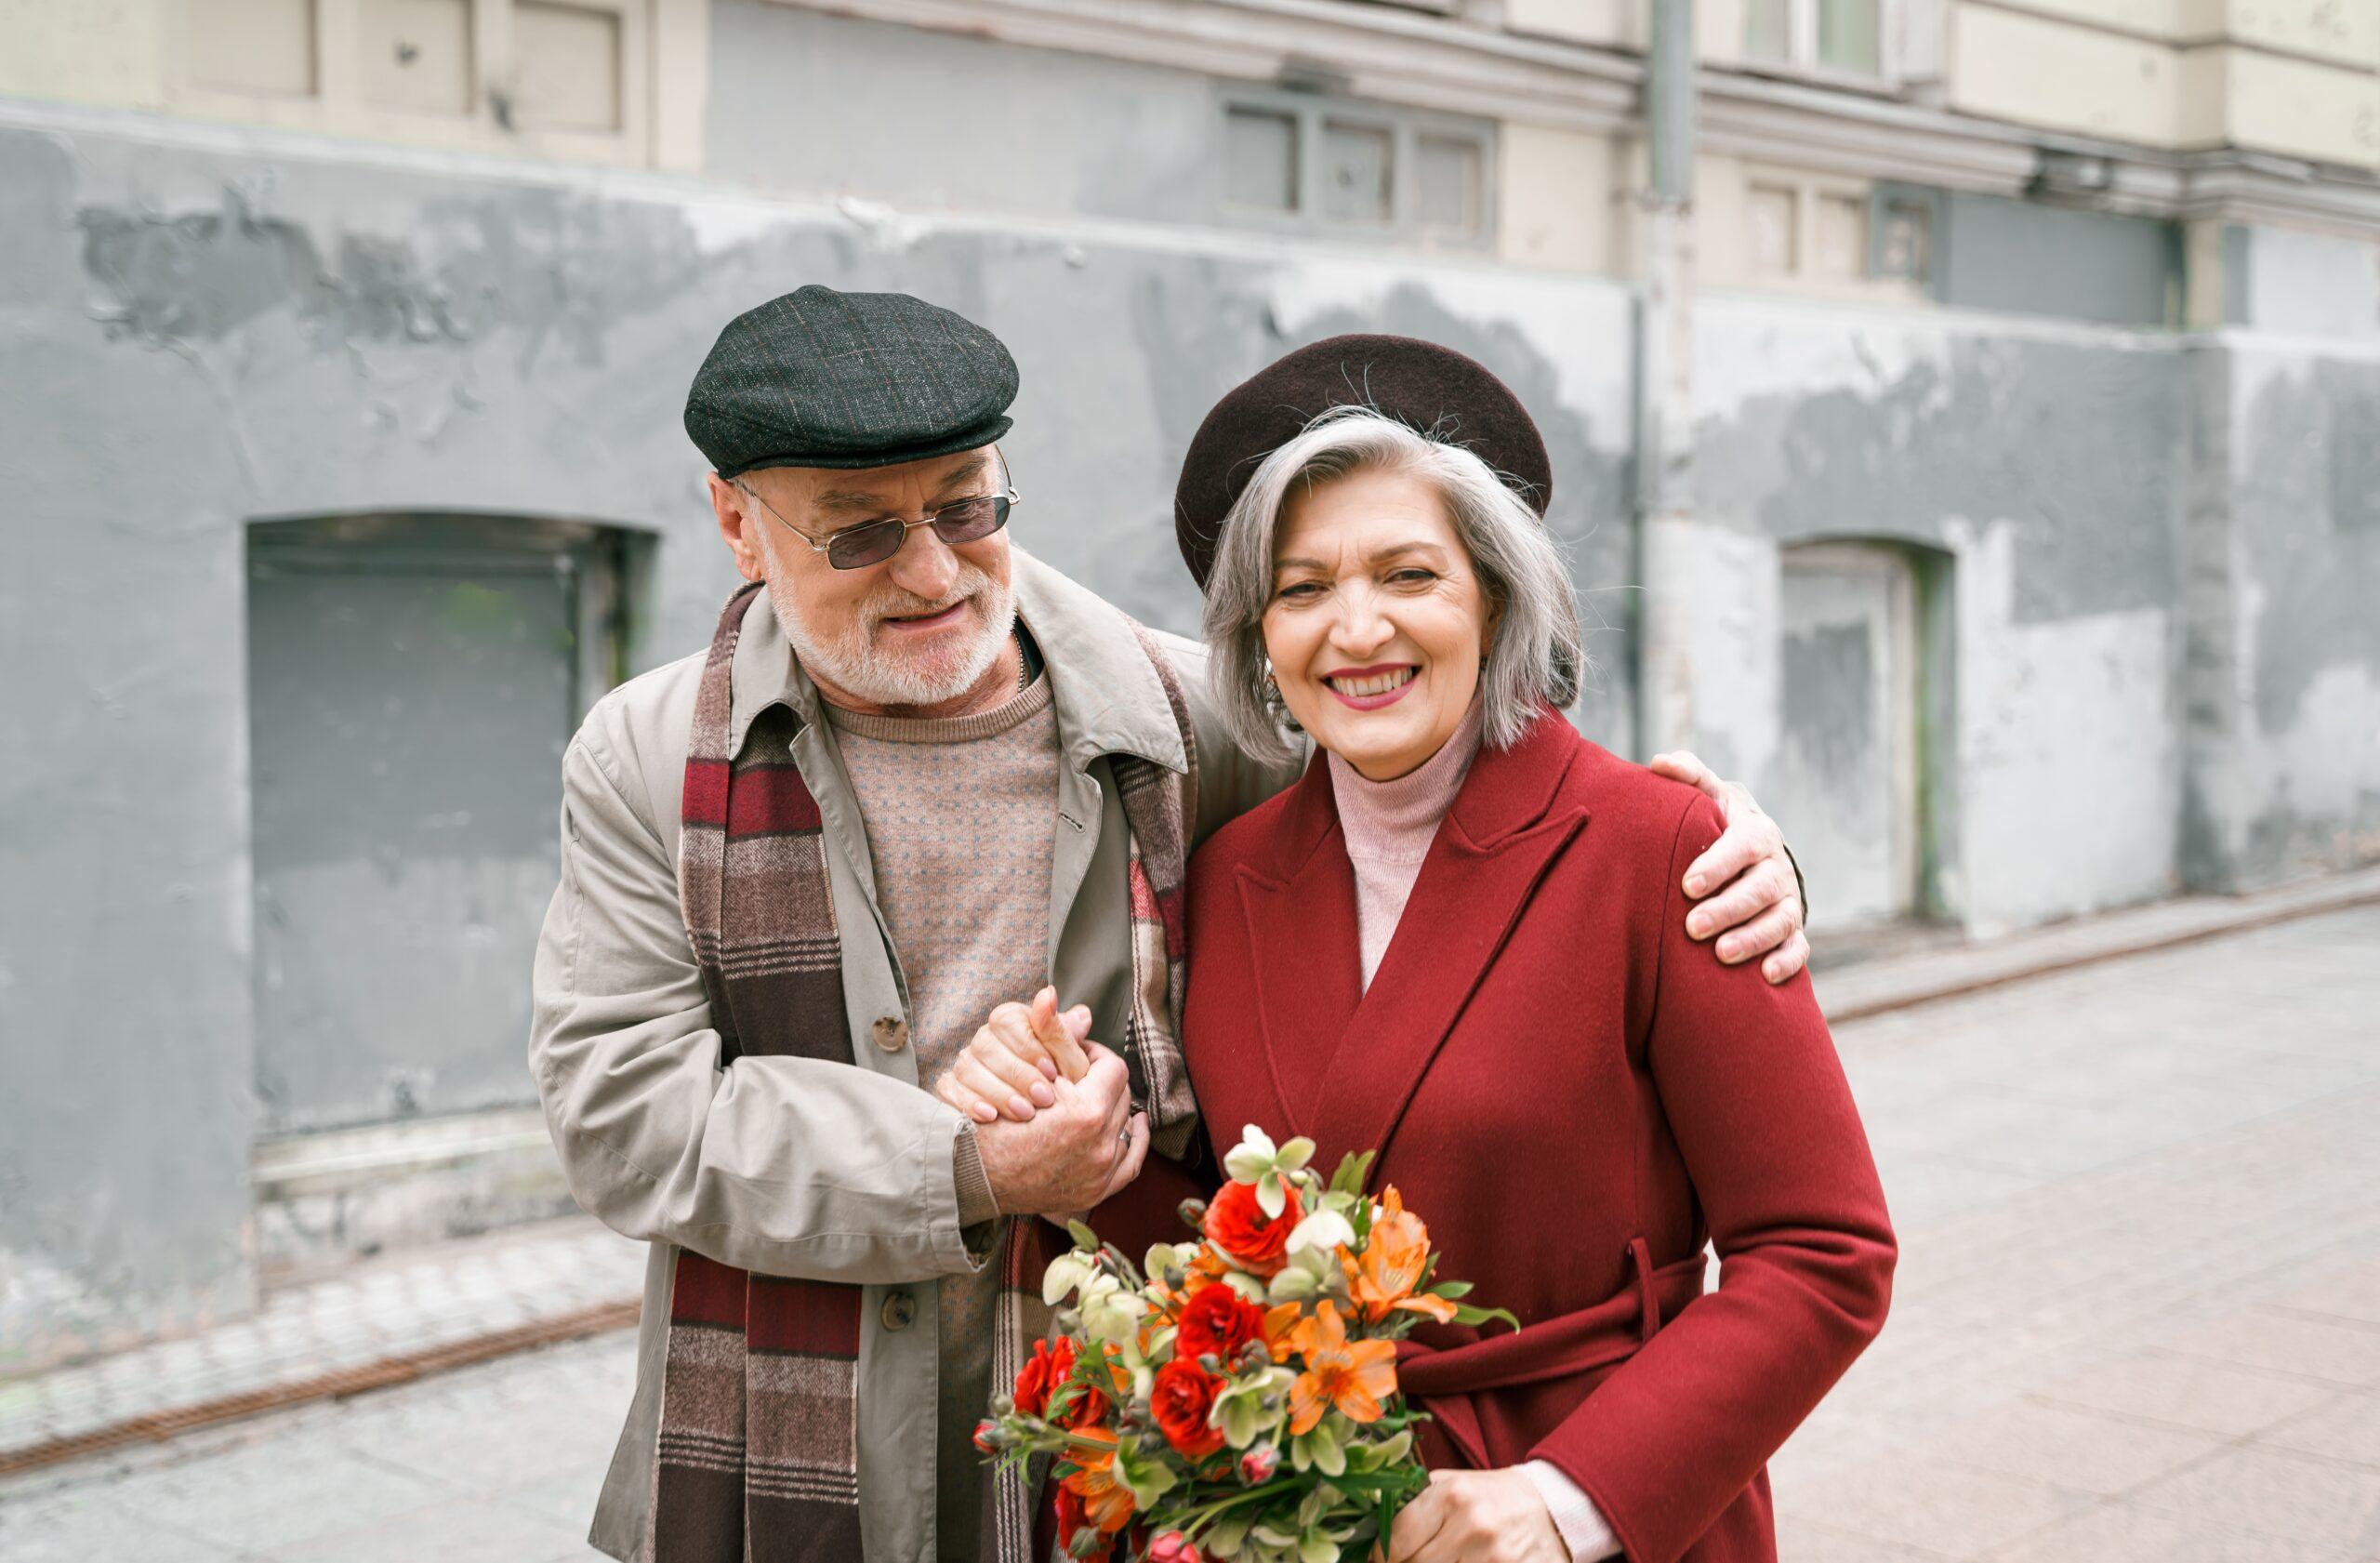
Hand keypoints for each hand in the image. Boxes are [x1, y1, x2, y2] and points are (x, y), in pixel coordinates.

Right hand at [932, 988, 1093, 1123]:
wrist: (1041, 1124)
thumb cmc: (1057, 1083)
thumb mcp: (1066, 1061)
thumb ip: (1063, 1033)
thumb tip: (1063, 1002)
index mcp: (1011, 1021)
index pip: (1007, 1021)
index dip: (1029, 1046)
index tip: (1052, 1071)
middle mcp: (985, 1039)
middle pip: (987, 1045)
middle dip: (1018, 1074)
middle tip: (1043, 1098)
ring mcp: (965, 1062)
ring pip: (968, 1068)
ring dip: (998, 1092)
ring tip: (1024, 1113)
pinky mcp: (950, 1087)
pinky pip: (948, 1089)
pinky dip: (969, 1103)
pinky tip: (990, 1117)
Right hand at [971, 1041, 1148, 1214]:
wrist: (972, 1175)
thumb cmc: (992, 1124)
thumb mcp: (1024, 1073)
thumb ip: (1057, 1039)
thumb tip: (1082, 1012)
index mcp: (1087, 1113)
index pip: (1113, 1068)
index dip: (1096, 1055)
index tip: (1080, 1054)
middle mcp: (1100, 1147)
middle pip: (1121, 1096)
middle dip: (1103, 1083)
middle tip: (1083, 1077)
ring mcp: (1100, 1174)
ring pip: (1125, 1126)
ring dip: (1112, 1109)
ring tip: (1097, 1099)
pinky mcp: (1095, 1193)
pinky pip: (1130, 1163)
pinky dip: (1132, 1142)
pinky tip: (1133, 1127)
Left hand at [1385, 1469, 1567, 1562]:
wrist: (1554, 1508)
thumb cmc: (1495, 1496)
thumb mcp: (1457, 1483)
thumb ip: (1418, 1500)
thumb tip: (1376, 1526)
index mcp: (1453, 1494)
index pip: (1398, 1536)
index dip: (1380, 1556)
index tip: (1377, 1561)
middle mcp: (1473, 1525)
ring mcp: (1494, 1557)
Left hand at [1649, 749, 1807, 984]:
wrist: (1752, 850)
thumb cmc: (1718, 824)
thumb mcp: (1707, 797)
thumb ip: (1688, 776)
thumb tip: (1659, 763)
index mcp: (1755, 834)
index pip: (1743, 847)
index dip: (1718, 865)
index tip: (1687, 885)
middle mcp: (1776, 868)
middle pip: (1760, 890)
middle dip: (1728, 909)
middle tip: (1693, 927)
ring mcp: (1787, 901)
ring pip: (1780, 922)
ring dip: (1754, 938)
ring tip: (1722, 954)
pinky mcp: (1793, 931)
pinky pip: (1799, 949)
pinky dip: (1787, 962)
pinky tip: (1766, 977)